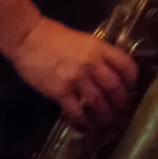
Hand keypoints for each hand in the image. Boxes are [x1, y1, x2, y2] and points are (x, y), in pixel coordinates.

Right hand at [8, 17, 137, 128]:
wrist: (26, 38)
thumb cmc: (52, 36)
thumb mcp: (82, 39)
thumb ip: (96, 55)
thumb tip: (108, 72)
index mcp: (98, 48)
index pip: (125, 64)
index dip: (131, 78)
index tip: (131, 87)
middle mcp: (90, 64)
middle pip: (114, 87)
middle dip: (121, 101)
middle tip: (121, 110)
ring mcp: (75, 78)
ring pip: (98, 102)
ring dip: (105, 114)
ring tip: (106, 121)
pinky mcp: (60, 91)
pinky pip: (77, 110)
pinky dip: (84, 119)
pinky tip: (86, 122)